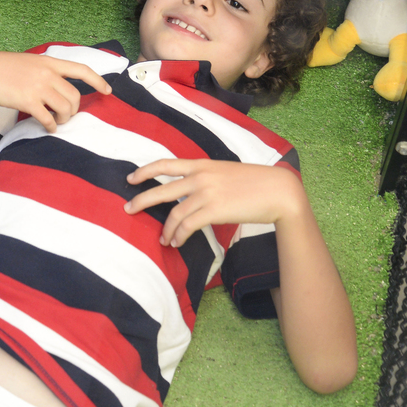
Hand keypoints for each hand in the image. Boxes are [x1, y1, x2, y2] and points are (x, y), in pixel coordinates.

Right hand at [0, 51, 110, 131]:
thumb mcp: (26, 62)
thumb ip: (42, 70)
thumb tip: (53, 86)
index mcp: (48, 61)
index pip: (81, 69)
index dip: (98, 80)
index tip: (108, 90)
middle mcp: (47, 73)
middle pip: (75, 95)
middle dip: (73, 109)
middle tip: (64, 116)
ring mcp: (38, 86)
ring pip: (65, 107)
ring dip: (63, 119)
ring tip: (55, 122)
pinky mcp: (27, 100)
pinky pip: (48, 118)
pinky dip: (50, 126)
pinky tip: (46, 127)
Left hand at [124, 158, 303, 246]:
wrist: (278, 190)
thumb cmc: (255, 182)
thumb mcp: (225, 171)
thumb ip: (206, 177)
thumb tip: (192, 191)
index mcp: (201, 164)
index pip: (165, 164)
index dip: (145, 170)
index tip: (131, 178)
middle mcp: (200, 176)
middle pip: (161, 189)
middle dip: (141, 200)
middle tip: (128, 209)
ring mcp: (206, 193)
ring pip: (174, 213)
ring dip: (166, 229)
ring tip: (163, 239)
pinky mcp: (214, 210)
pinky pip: (188, 225)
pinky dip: (179, 235)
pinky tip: (176, 242)